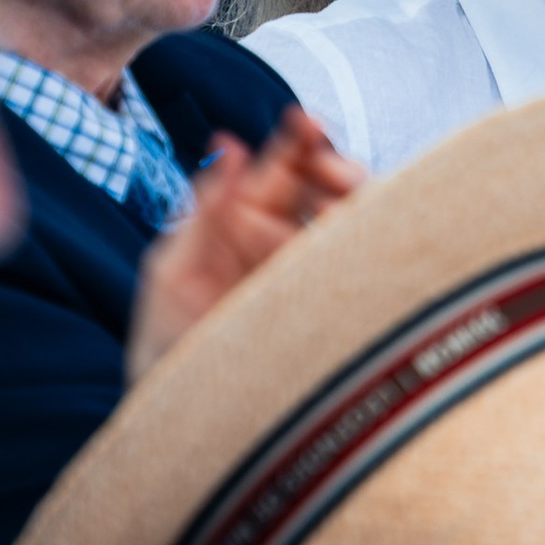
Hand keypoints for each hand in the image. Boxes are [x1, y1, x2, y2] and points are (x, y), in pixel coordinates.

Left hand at [129, 110, 364, 377]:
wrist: (185, 424)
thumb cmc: (167, 351)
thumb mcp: (171, 271)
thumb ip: (202, 210)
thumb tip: (226, 142)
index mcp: (247, 229)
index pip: (282, 172)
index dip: (296, 142)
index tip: (301, 121)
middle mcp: (290, 249)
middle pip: (330, 187)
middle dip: (333, 160)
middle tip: (323, 149)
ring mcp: (321, 279)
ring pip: (359, 221)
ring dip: (357, 193)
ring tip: (338, 183)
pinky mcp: (347, 310)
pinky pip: (374, 266)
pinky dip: (377, 240)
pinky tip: (359, 228)